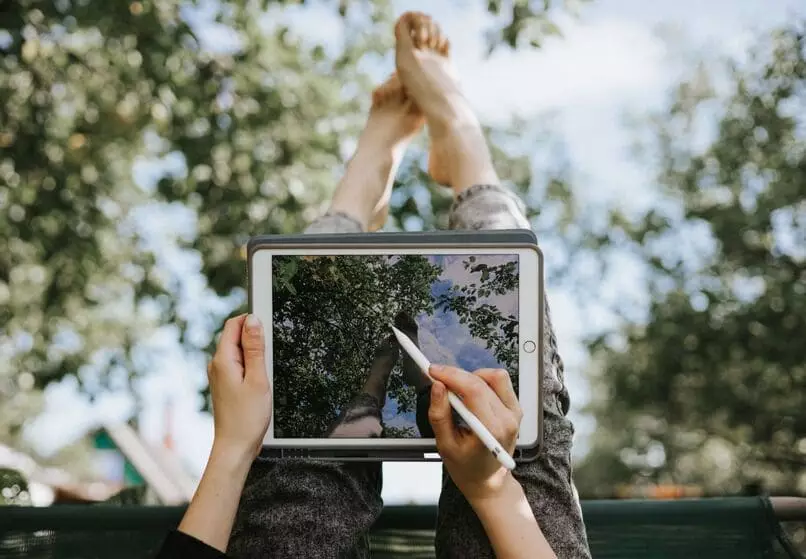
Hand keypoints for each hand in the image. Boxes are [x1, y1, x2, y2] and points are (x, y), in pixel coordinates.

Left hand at [207, 314, 271, 463]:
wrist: (235, 447)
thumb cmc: (247, 418)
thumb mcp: (258, 379)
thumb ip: (255, 348)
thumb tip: (253, 321)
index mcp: (222, 360)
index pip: (233, 324)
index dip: (251, 320)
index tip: (268, 328)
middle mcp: (217, 365)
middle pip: (235, 336)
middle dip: (254, 339)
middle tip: (268, 360)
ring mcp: (220, 374)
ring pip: (238, 351)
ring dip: (254, 355)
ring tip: (264, 376)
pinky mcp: (225, 384)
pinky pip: (238, 364)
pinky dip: (251, 367)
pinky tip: (260, 382)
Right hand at [427, 365, 521, 503]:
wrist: (489, 480)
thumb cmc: (466, 467)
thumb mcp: (445, 445)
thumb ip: (439, 415)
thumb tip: (437, 386)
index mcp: (492, 430)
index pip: (474, 390)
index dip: (451, 375)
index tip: (432, 371)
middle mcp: (508, 418)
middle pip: (482, 381)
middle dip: (455, 374)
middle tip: (437, 377)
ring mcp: (515, 412)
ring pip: (494, 377)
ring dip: (471, 377)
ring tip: (455, 390)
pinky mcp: (515, 408)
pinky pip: (500, 383)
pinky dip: (482, 381)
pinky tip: (470, 393)